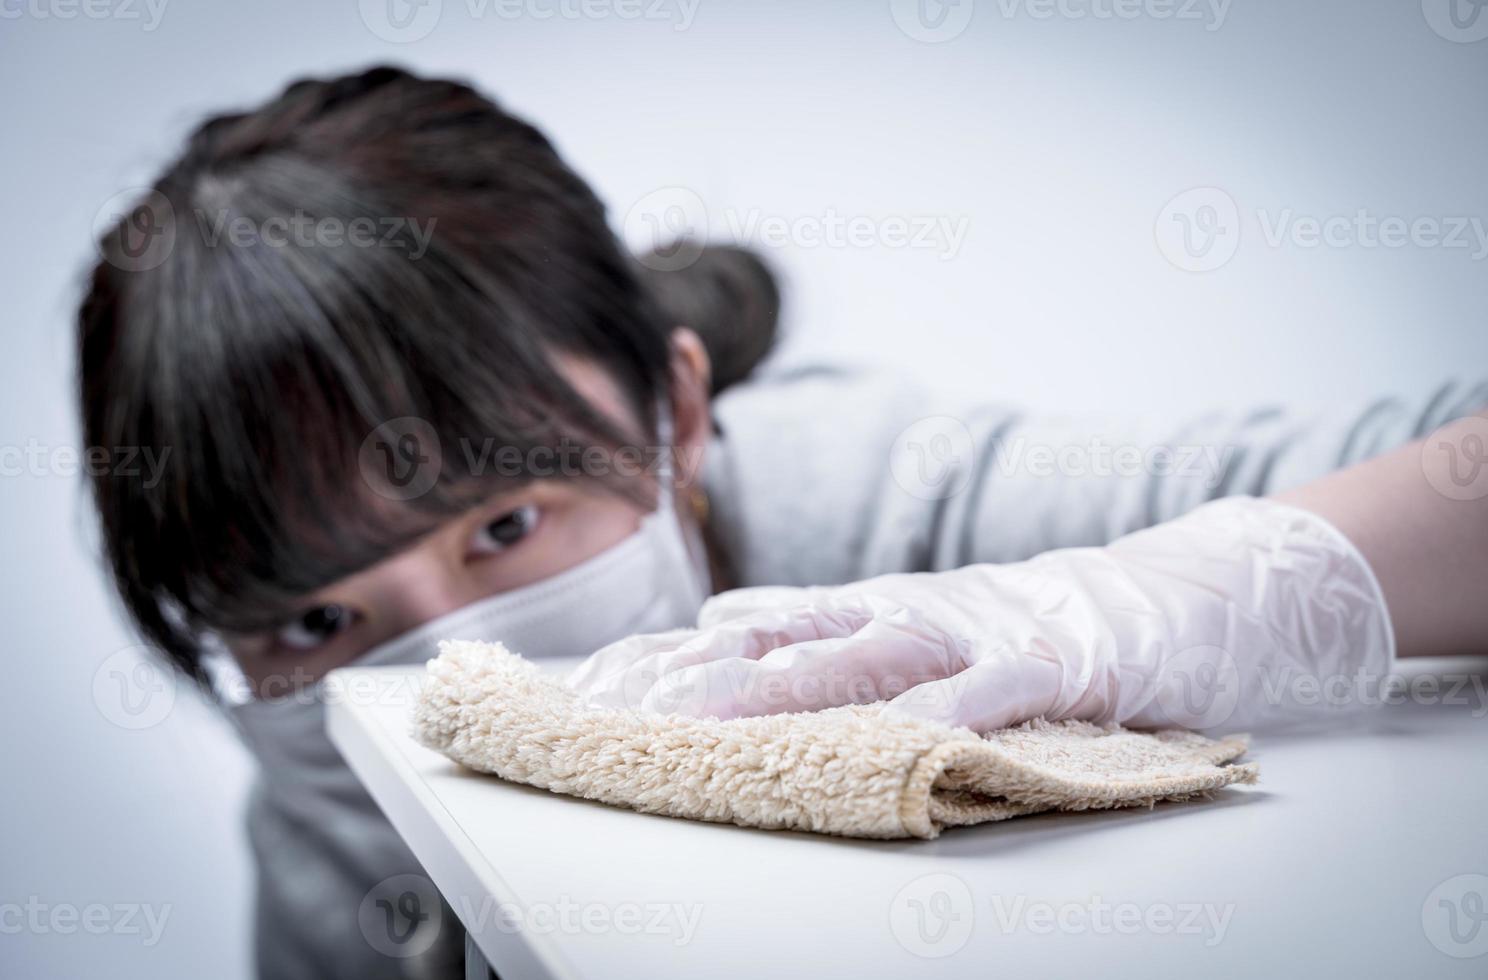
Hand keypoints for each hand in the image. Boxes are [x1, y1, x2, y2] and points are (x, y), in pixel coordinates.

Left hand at [566, 497, 1393, 732]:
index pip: (749, 631)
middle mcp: (909, 615)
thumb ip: (821, 619)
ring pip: (867, 662)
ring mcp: (976, 636)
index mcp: (872, 610)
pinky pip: (992, 693)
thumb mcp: (914, 618)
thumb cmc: (1030, 621)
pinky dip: (946, 711)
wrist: (1167, 596)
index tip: (590, 689)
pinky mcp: (1052, 665)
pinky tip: (902, 733)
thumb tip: (723, 617)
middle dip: (695, 678)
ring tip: (707, 716)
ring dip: (785, 687)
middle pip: (785, 646)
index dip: (670, 659)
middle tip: (609, 707)